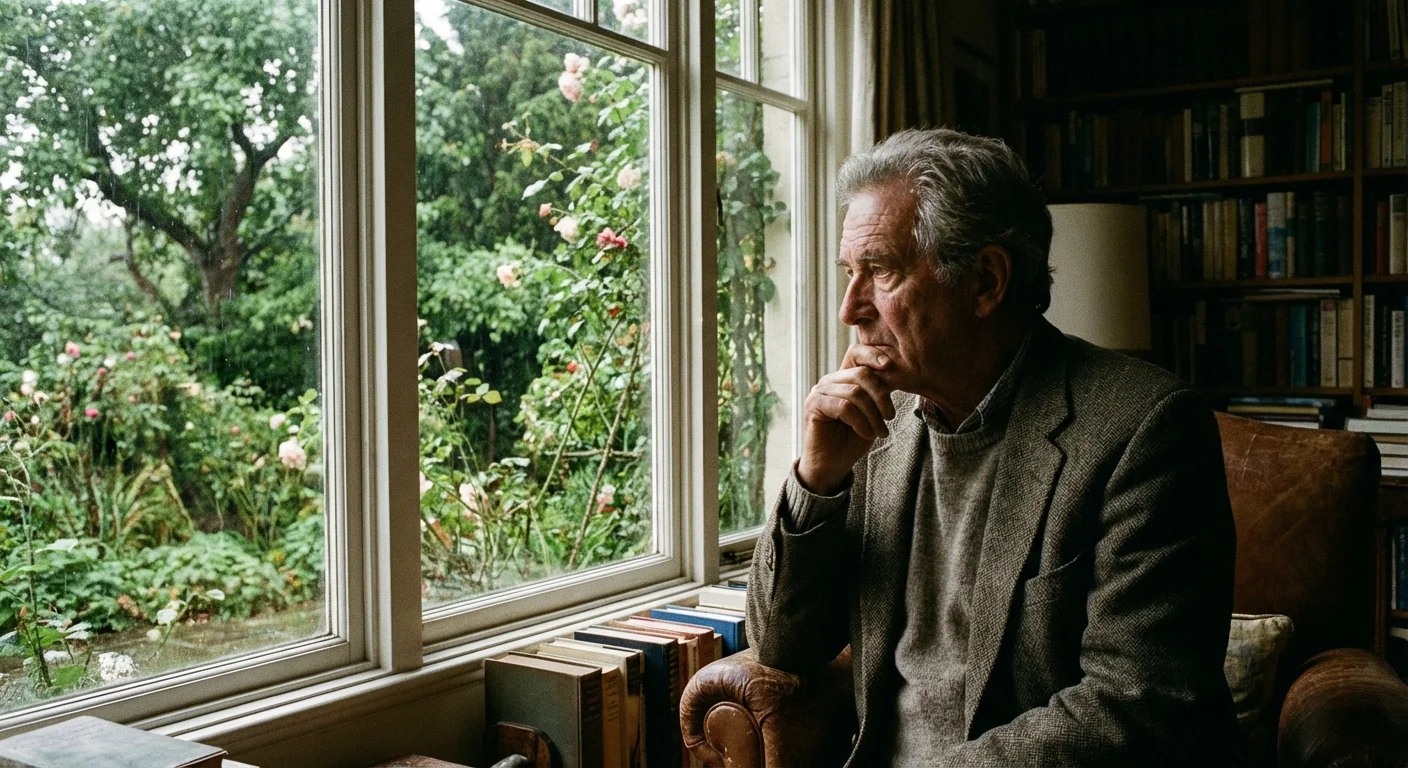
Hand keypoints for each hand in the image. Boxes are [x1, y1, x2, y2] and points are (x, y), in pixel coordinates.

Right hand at [796, 345, 896, 494]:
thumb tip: (897, 372)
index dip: (873, 354)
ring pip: (855, 392)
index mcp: (843, 377)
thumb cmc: (853, 438)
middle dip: (881, 396)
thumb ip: (879, 392)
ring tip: (880, 432)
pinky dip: (860, 422)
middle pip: (861, 373)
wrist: (833, 465)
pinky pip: (844, 407)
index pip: (856, 353)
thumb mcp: (873, 411)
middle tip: (890, 417)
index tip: (890, 365)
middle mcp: (830, 381)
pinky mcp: (813, 406)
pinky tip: (866, 433)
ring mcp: (819, 392)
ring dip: (873, 415)